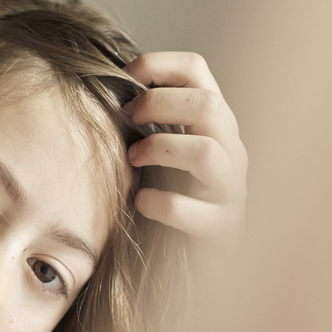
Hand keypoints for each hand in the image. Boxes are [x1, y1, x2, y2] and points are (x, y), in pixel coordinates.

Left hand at [124, 52, 247, 289]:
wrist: (195, 268)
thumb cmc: (172, 202)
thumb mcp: (159, 154)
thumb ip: (144, 123)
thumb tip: (100, 89)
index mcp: (214, 125)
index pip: (198, 70)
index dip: (158, 64)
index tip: (123, 77)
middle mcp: (232, 152)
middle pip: (208, 105)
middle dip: (159, 104)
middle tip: (126, 118)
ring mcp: (232, 191)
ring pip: (207, 153)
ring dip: (161, 149)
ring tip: (132, 159)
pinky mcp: (223, 231)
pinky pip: (191, 211)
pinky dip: (160, 203)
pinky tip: (141, 203)